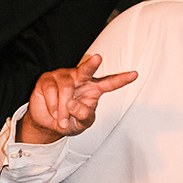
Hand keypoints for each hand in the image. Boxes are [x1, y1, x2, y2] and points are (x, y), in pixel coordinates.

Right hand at [18, 53, 137, 145]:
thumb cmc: (71, 121)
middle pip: (86, 70)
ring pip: (65, 87)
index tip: (135, 74)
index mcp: (93, 89)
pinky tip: (53, 113)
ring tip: (62, 120)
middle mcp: (79, 78)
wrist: (49, 124)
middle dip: (91, 64)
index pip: (109, 83)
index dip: (122, 79)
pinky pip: (51, 91)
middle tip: (98, 58)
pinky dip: (53, 106)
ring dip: (63, 108)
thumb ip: (83, 116)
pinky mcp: (47, 79)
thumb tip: (73, 104)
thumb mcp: (82, 124)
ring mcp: (62, 76)